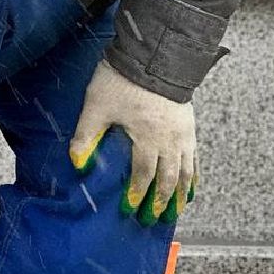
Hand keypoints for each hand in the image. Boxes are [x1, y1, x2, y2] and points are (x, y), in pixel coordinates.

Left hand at [68, 60, 196, 225]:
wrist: (155, 53)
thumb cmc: (123, 79)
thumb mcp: (97, 106)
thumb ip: (86, 136)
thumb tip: (78, 165)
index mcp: (148, 138)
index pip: (143, 175)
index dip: (136, 195)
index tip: (128, 210)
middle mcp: (170, 140)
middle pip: (168, 179)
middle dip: (160, 202)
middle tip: (152, 220)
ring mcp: (184, 133)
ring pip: (186, 172)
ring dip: (180, 194)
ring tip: (176, 212)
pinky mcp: (190, 125)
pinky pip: (195, 157)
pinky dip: (194, 175)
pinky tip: (192, 187)